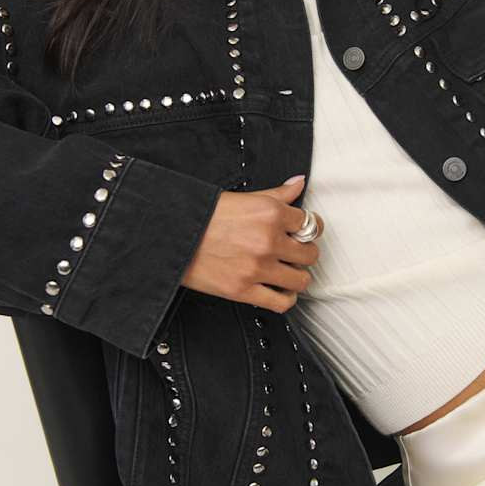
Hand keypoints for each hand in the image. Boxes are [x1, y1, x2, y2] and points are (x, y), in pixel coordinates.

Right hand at [180, 175, 324, 313]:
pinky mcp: (244, 290)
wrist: (173, 234)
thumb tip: (298, 182)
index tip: (303, 234)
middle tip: (294, 253)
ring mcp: (258, 267)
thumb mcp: (245, 197)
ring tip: (288, 272)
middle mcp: (268, 240)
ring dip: (298, 277)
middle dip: (304, 253)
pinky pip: (281, 302)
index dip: (308, 230)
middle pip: (310, 254)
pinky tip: (281, 291)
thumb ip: (277, 193)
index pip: (311, 224)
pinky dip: (286, 299)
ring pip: (301, 280)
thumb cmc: (204, 214)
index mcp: (271, 213)